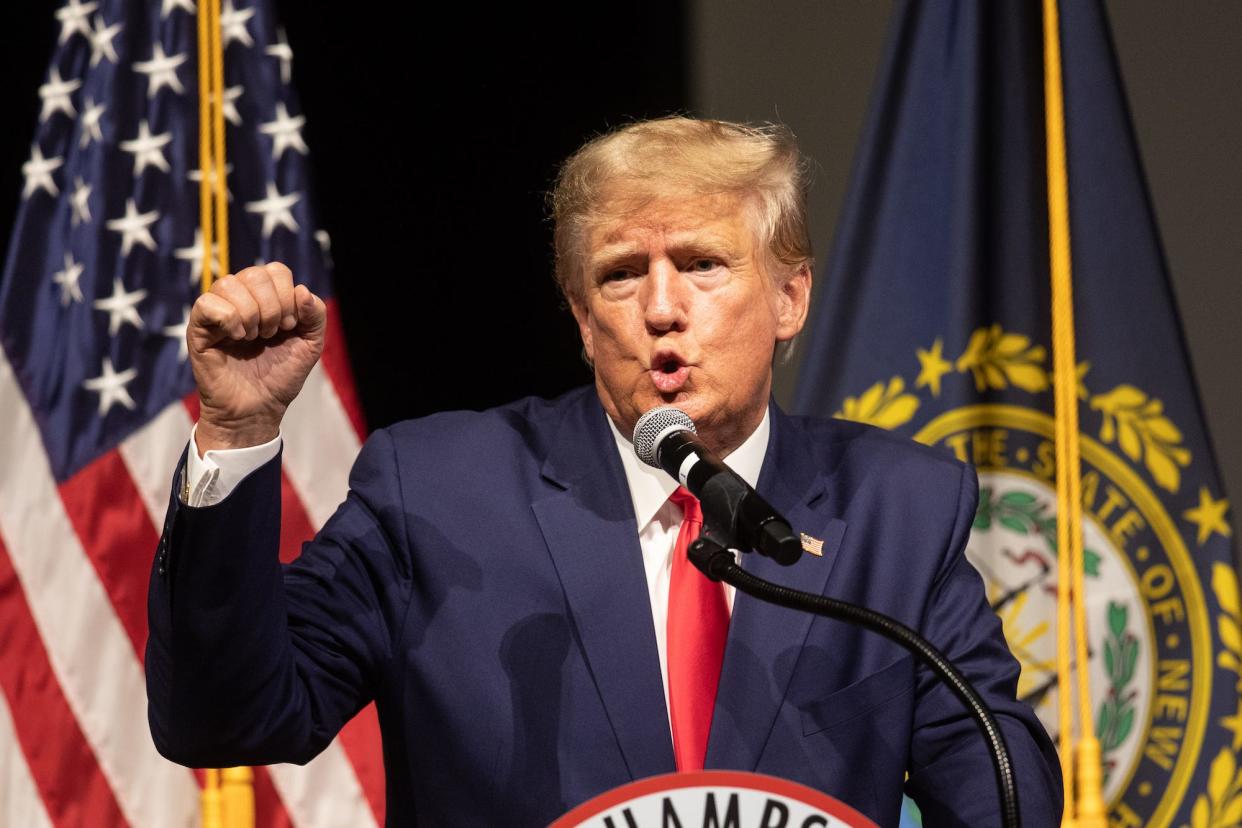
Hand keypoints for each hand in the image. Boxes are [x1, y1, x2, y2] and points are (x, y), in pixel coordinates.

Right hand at [187, 262, 326, 453]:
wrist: (258, 409)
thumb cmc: (280, 376)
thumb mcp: (310, 345)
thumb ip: (316, 315)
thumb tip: (302, 290)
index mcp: (266, 297)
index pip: (276, 271)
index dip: (288, 296)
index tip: (290, 327)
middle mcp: (240, 298)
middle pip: (255, 274)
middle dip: (273, 306)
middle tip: (271, 334)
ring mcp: (218, 311)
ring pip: (229, 283)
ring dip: (251, 314)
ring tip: (253, 338)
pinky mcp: (199, 327)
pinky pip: (207, 303)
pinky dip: (230, 319)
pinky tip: (237, 338)